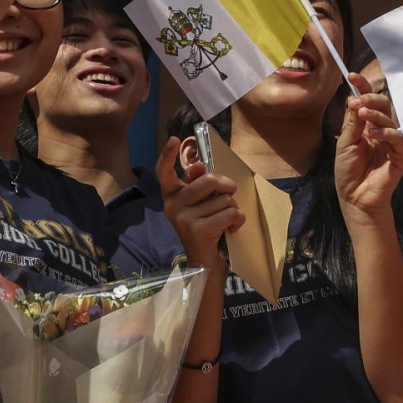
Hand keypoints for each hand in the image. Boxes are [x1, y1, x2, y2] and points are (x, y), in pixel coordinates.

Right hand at [161, 140, 241, 267]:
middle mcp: (172, 205)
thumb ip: (201, 185)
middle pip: (209, 180)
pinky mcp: (198, 230)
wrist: (206, 263)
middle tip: (228, 198)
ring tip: (224, 222)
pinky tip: (229, 230)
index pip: (164, 172)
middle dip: (227, 187)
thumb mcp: (203, 204)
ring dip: (233, 210)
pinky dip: (238, 221)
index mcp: (172, 196)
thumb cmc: (208, 228)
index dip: (168, 154)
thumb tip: (197, 166)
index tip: (175, 139)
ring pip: (225, 199)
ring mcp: (183, 218)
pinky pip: (231, 213)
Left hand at [336, 74, 402, 219]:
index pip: (368, 101)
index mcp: (367, 125)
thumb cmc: (348, 172)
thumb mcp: (345, 143)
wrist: (354, 197)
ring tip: (362, 112)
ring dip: (376, 113)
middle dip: (370, 98)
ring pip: (390, 119)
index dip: (363, 87)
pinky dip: (386, 132)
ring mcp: (392, 141)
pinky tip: (373, 134)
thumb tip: (353, 98)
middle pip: (383, 105)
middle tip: (358, 100)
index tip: (352, 76)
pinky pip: (398, 138)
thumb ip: (353, 123)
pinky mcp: (401, 155)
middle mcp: (381, 130)